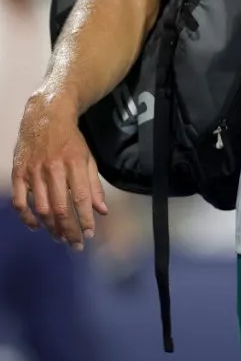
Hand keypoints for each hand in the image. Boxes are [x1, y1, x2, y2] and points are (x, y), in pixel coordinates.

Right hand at [11, 91, 107, 249]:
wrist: (46, 115)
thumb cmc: (71, 139)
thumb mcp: (88, 158)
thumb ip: (94, 185)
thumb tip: (102, 211)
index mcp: (74, 162)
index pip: (80, 197)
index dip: (85, 219)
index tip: (90, 234)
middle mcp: (53, 167)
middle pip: (60, 207)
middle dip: (69, 230)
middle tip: (76, 244)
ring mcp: (33, 170)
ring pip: (41, 207)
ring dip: (51, 227)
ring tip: (60, 237)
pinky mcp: (18, 172)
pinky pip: (20, 201)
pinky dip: (27, 218)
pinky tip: (36, 226)